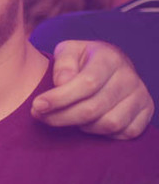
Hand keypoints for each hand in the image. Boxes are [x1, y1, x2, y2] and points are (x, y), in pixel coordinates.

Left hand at [31, 40, 153, 138]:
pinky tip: (86, 123)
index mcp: (110, 58)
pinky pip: (124, 133)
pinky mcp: (146, 112)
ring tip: (64, 117)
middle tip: (40, 116)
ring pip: (109, 124)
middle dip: (62, 116)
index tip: (37, 105)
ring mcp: (141, 96)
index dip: (60, 98)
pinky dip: (102, 133)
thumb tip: (62, 82)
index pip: (86, 84)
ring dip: (81, 126)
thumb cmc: (83, 60)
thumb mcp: (68, 51)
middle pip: (94, 108)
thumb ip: (63, 63)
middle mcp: (130, 77)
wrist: (110, 65)